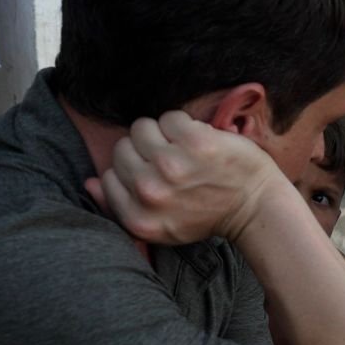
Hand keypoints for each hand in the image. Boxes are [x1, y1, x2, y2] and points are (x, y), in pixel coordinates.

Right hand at [84, 110, 289, 244]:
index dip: (129, 170)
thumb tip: (89, 182)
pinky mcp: (194, 142)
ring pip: (141, 128)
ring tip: (184, 151)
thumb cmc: (207, 214)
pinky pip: (169, 117)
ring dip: (162, 134)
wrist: (254, 206)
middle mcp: (150, 193)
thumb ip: (121, 206)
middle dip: (144, 150)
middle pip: (121, 149)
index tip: (152, 176)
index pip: (107, 176)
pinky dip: (183, 125)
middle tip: (170, 162)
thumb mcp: (160, 227)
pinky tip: (199, 142)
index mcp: (138, 218)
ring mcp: (171, 166)